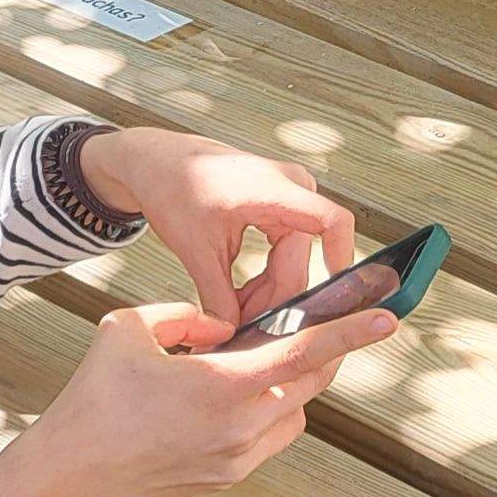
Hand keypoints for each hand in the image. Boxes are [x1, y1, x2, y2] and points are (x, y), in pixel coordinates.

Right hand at [0, 299, 396, 496]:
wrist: (69, 474)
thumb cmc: (94, 398)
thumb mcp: (129, 328)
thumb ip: (187, 313)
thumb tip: (222, 322)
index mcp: (222, 385)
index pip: (305, 351)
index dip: (352, 331)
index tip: (390, 315)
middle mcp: (241, 427)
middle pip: (309, 380)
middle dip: (321, 349)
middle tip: (319, 320)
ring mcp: (238, 459)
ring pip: (294, 410)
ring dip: (290, 380)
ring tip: (257, 356)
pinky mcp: (229, 478)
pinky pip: (271, 436)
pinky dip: (268, 409)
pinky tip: (235, 392)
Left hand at [79, 127, 360, 321]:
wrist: (156, 163)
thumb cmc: (173, 188)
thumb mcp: (195, 249)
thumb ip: (216, 294)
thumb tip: (232, 334)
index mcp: (274, 189)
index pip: (332, 222)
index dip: (340, 260)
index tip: (331, 301)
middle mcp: (290, 188)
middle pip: (302, 259)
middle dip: (276, 300)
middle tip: (245, 330)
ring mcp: (287, 196)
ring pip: (293, 261)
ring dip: (267, 293)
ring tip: (234, 316)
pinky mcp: (279, 208)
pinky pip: (284, 252)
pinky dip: (264, 278)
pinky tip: (239, 299)